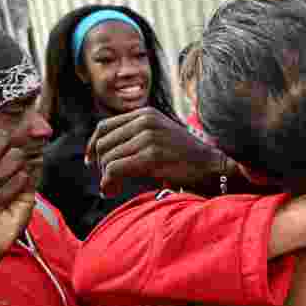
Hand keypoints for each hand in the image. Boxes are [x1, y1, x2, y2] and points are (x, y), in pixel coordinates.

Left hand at [86, 108, 232, 196]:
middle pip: (103, 144)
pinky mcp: (151, 155)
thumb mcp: (160, 137)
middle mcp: (144, 121)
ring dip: (105, 179)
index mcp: (145, 114)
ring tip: (112, 190)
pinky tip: (113, 191)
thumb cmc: (187, 159)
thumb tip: (101, 155)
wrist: (213, 166)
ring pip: (107, 158)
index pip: (104, 127)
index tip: (92, 163)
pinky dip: (109, 183)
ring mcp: (148, 137)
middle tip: (107, 184)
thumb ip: (135, 138)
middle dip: (101, 167)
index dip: (92, 146)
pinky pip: (115, 170)